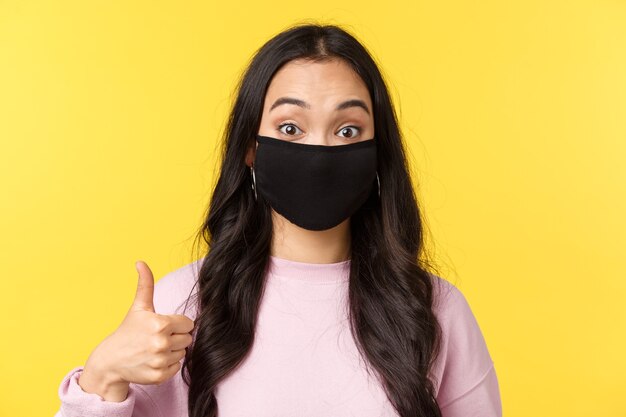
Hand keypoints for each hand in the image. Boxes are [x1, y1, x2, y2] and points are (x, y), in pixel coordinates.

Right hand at [84, 260, 194, 388]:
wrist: (110, 361)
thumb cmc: (128, 331)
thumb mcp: (138, 307)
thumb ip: (145, 284)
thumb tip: (141, 262)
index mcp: (160, 324)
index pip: (189, 324)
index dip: (178, 324)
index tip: (164, 326)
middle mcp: (161, 343)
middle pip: (187, 338)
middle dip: (176, 337)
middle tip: (158, 338)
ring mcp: (160, 361)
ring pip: (182, 352)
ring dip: (172, 351)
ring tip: (154, 349)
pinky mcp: (159, 376)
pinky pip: (176, 367)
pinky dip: (167, 365)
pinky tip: (153, 360)